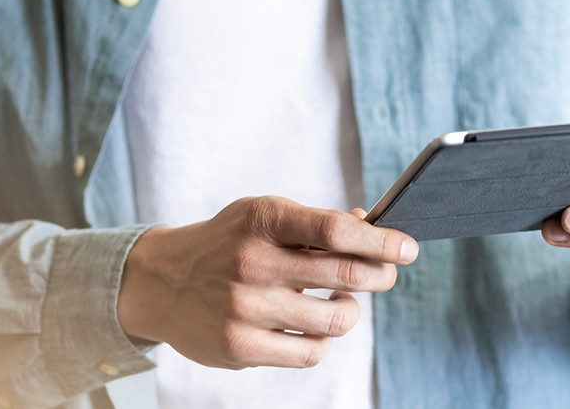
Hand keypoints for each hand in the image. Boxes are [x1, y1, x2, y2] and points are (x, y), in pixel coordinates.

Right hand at [118, 196, 417, 368]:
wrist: (161, 283)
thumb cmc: (225, 244)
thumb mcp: (260, 217)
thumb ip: (313, 223)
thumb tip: (370, 225)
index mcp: (262, 220)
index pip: (335, 230)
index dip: (381, 241)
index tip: (407, 248)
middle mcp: (252, 262)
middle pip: (344, 275)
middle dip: (380, 275)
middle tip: (386, 274)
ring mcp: (245, 308)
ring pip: (336, 319)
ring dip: (350, 310)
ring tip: (341, 301)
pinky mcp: (241, 346)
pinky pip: (311, 352)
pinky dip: (323, 340)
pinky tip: (314, 327)